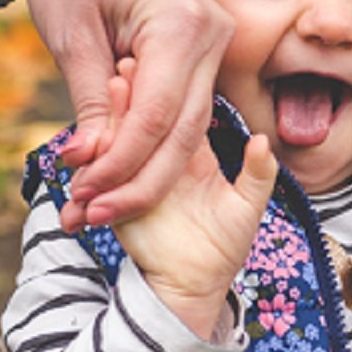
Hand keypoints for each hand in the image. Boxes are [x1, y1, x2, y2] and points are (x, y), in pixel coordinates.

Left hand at [22, 0, 233, 231]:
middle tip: (88, 217)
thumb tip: (93, 166)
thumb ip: (91, 104)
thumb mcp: (70, 36)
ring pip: (188, 129)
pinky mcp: (204, 49)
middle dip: (136, 182)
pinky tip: (113, 170)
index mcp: (183, 27)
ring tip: (95, 204)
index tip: (81, 200)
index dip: (120, 168)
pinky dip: (149, 142)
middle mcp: (213, 36)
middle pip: (183, 134)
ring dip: (142, 170)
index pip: (157, 119)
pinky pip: (182, 109)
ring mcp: (215, 42)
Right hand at [106, 65, 277, 337]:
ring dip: (111, 119)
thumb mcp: (246, 210)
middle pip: (142, 121)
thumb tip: (263, 141)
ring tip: (107, 91)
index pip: (174, 114)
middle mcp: (158, 161)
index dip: (166, 91)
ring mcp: (133, 180)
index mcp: (190, 155)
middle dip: (131, 97)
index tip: (161, 63)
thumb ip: (256, 176)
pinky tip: (89, 137)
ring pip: (118, 144)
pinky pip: (101, 179)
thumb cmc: (224, 248)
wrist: (193, 288)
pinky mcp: (114, 204)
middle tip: (123, 67)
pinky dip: (95, 160)